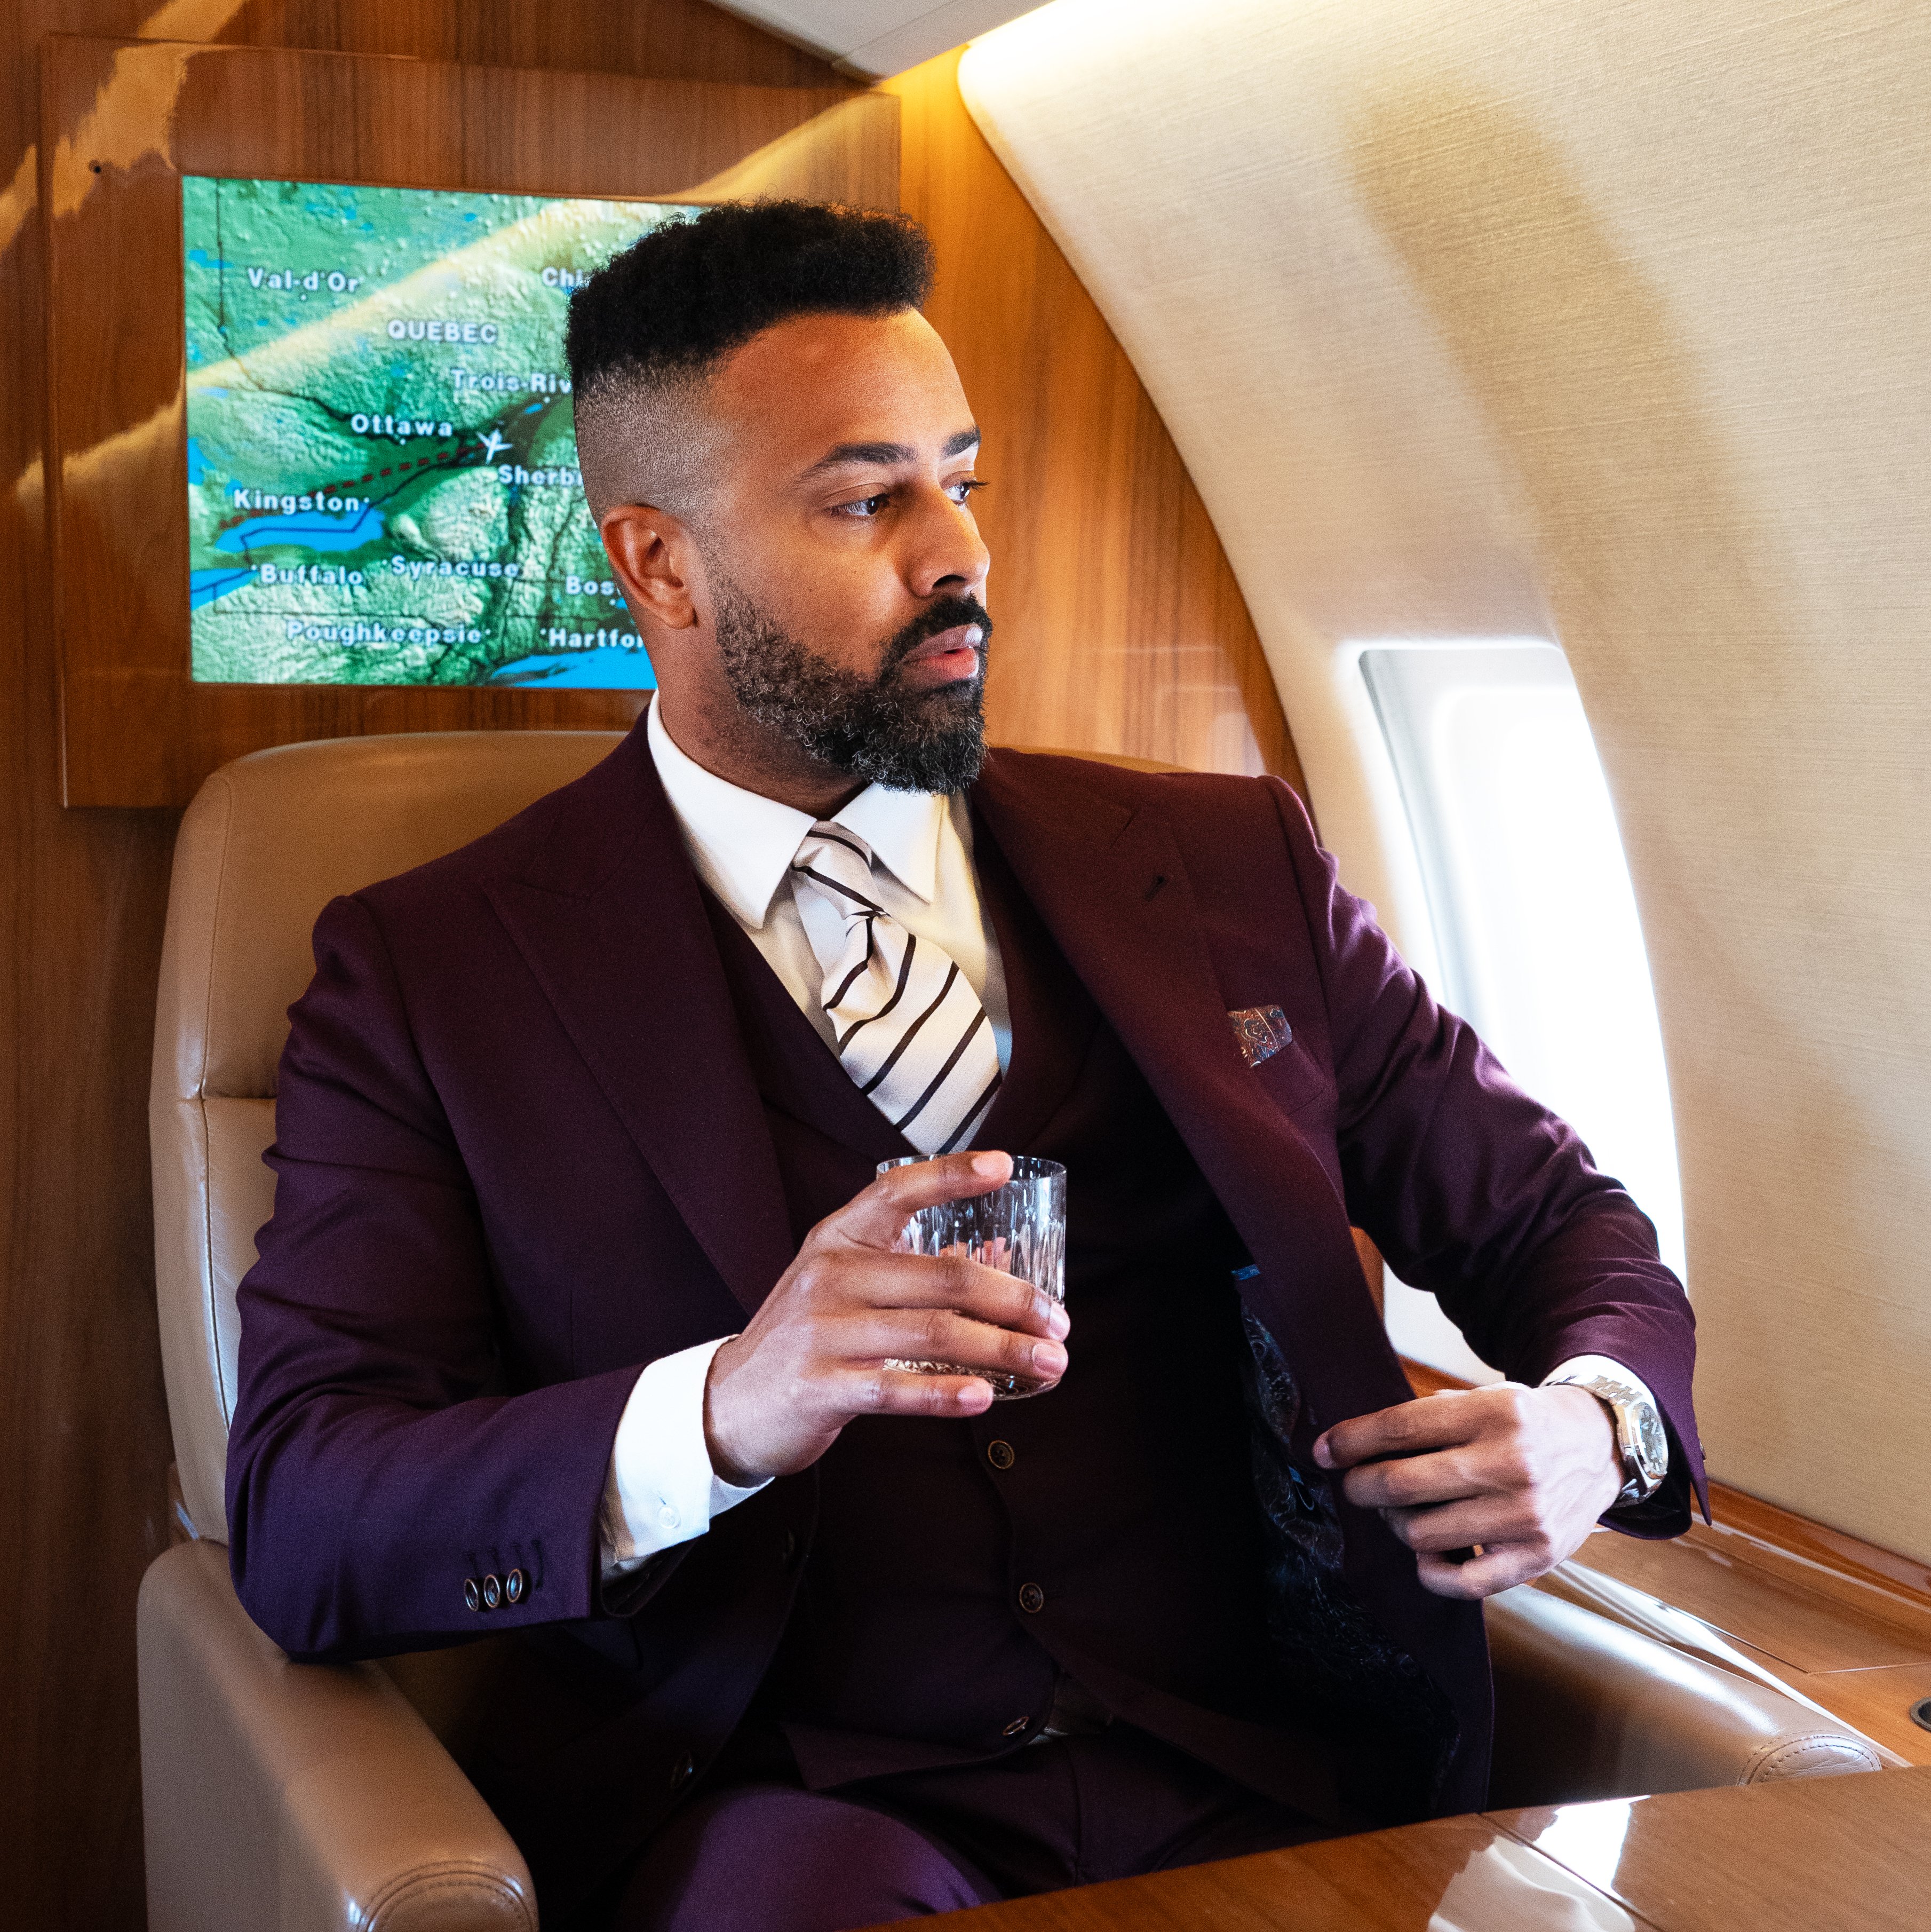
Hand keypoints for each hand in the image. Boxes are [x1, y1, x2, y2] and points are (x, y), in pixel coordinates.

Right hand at [703, 1150, 1070, 1484]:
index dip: (951, 1175)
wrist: (729, 1404)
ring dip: (1002, 1350)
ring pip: (931, 1334)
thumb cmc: (809, 1336)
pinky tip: (987, 1397)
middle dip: (1013, 1300)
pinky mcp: (820, 1388)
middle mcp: (830, 1275)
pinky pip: (896, 1389)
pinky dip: (947, 1394)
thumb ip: (906, 1267)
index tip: (1003, 1165)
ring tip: (1049, 1362)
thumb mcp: (842, 1283)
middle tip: (1058, 1321)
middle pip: (941, 1278)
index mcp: (838, 1238)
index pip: (897, 1191)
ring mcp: (822, 1331)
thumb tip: (1000, 1263)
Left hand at [1312, 1383, 1622, 1599]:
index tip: (1323, 1451)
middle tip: (1355, 1486)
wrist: (1601, 1447)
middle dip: (1360, 1486)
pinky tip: (1426, 1551)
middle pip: (1401, 1483)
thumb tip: (1355, 1443)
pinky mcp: (1536, 1556)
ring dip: (1395, 1523)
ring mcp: (1525, 1514)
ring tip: (1400, 1511)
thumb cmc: (1526, 1424)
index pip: (1400, 1428)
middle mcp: (1510, 1463)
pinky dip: (1429, 1570)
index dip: (1351, 1441)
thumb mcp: (1485, 1398)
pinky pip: (1461, 1582)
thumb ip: (1430, 1418)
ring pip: (1421, 1533)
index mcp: (1492, 1414)